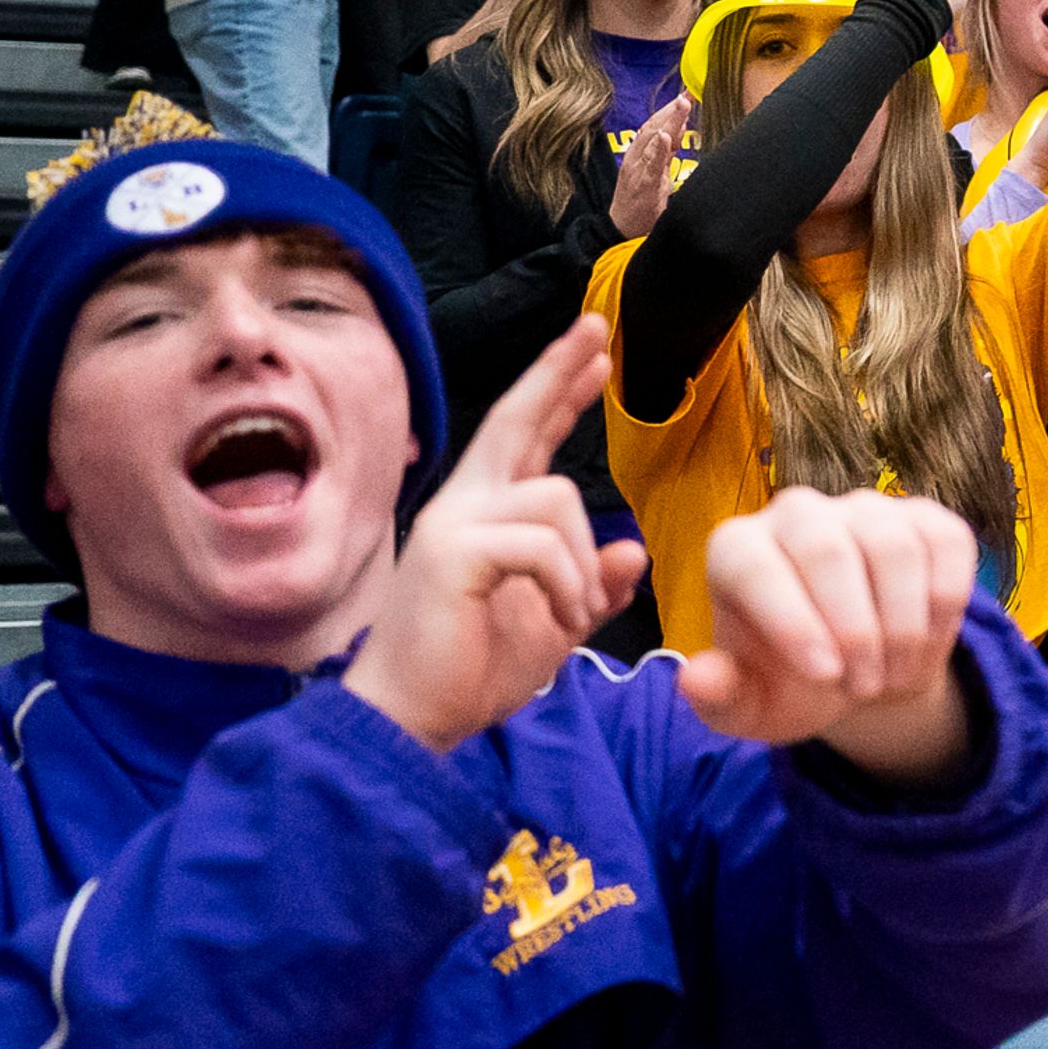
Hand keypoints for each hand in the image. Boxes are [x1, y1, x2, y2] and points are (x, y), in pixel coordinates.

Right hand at [341, 317, 646, 750]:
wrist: (416, 717)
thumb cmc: (474, 669)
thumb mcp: (554, 622)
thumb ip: (590, 583)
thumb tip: (631, 550)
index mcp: (484, 513)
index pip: (524, 436)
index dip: (557, 391)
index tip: (593, 352)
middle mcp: (464, 503)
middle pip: (517, 419)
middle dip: (559, 374)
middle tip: (598, 331)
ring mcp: (456, 522)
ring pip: (557, 498)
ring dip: (584, 564)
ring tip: (573, 614)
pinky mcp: (456, 551)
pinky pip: (543, 543)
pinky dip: (569, 584)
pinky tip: (561, 618)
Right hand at [610, 92, 689, 236]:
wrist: (621, 230)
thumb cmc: (640, 202)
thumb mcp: (655, 172)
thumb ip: (664, 151)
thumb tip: (677, 128)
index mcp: (641, 154)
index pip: (656, 125)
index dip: (671, 109)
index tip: (688, 93)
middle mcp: (637, 158)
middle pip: (655, 127)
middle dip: (672, 109)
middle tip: (688, 93)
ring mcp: (638, 171)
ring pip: (653, 140)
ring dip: (668, 121)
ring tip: (682, 105)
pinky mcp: (642, 186)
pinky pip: (650, 165)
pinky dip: (657, 150)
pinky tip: (664, 137)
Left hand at [675, 487, 979, 752]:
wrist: (859, 671)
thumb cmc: (792, 683)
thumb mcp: (752, 705)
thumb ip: (719, 697)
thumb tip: (696, 678)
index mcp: (738, 549)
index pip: (756, 566)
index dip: (794, 622)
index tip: (825, 676)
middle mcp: (796, 513)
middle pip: (826, 549)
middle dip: (854, 629)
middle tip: (863, 688)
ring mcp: (864, 509)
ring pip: (892, 548)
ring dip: (902, 625)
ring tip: (892, 676)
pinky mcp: (923, 517)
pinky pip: (945, 545)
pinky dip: (944, 604)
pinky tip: (927, 642)